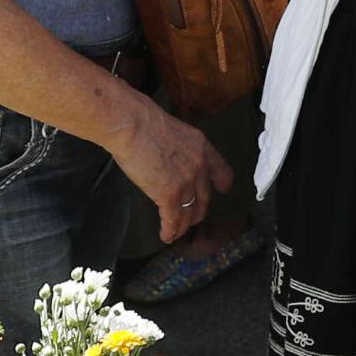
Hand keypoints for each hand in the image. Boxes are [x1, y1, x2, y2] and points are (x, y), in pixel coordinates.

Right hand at [110, 101, 227, 246]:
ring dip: (183, 225)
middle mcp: (198, 166)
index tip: (223, 189)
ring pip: (189, 212)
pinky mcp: (169, 195)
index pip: (219, 168)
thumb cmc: (140, 120)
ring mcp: (186, 181)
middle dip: (197, 211)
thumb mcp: (170, 129)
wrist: (132, 124)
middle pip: (204, 197)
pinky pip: (173, 219)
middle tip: (191, 217)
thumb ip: (176, 147)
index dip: (222, 182)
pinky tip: (166, 235)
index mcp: (200, 146)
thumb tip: (166, 157)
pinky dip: (170, 231)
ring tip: (177, 232)